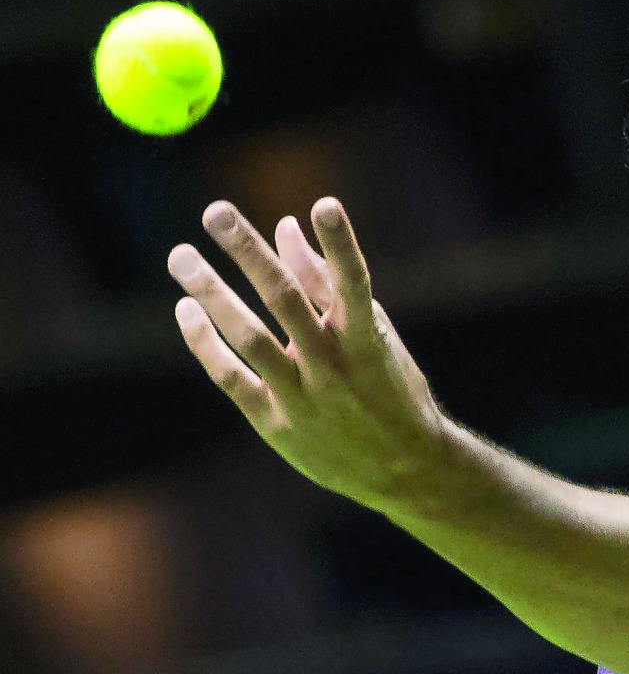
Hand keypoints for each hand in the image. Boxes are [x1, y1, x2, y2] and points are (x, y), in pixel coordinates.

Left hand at [167, 197, 447, 509]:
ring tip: (181, 257)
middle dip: (250, 253)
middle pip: (285, 299)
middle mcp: (334, 364)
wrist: (402, 469)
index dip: (339, 243)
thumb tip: (286, 226)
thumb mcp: (373, 334)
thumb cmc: (389, 387)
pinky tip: (186, 311)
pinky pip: (232, 378)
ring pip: (249, 337)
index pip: (352, 281)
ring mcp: (304, 395)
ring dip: (212, 293)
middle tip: (216, 213)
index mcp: (367, 338)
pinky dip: (206, 344)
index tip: (323, 203)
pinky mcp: (278, 423)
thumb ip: (326, 283)